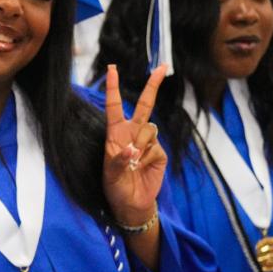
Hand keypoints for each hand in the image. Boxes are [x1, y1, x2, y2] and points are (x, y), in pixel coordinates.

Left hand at [102, 63, 167, 225]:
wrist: (131, 203)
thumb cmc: (115, 187)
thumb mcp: (109, 175)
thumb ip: (118, 160)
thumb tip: (133, 149)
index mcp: (115, 134)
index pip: (115, 107)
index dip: (114, 88)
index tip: (112, 68)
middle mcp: (132, 134)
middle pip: (145, 105)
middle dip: (153, 85)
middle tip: (163, 68)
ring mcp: (148, 142)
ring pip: (149, 129)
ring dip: (140, 145)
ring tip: (133, 163)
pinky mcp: (159, 153)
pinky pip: (155, 147)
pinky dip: (147, 158)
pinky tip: (141, 168)